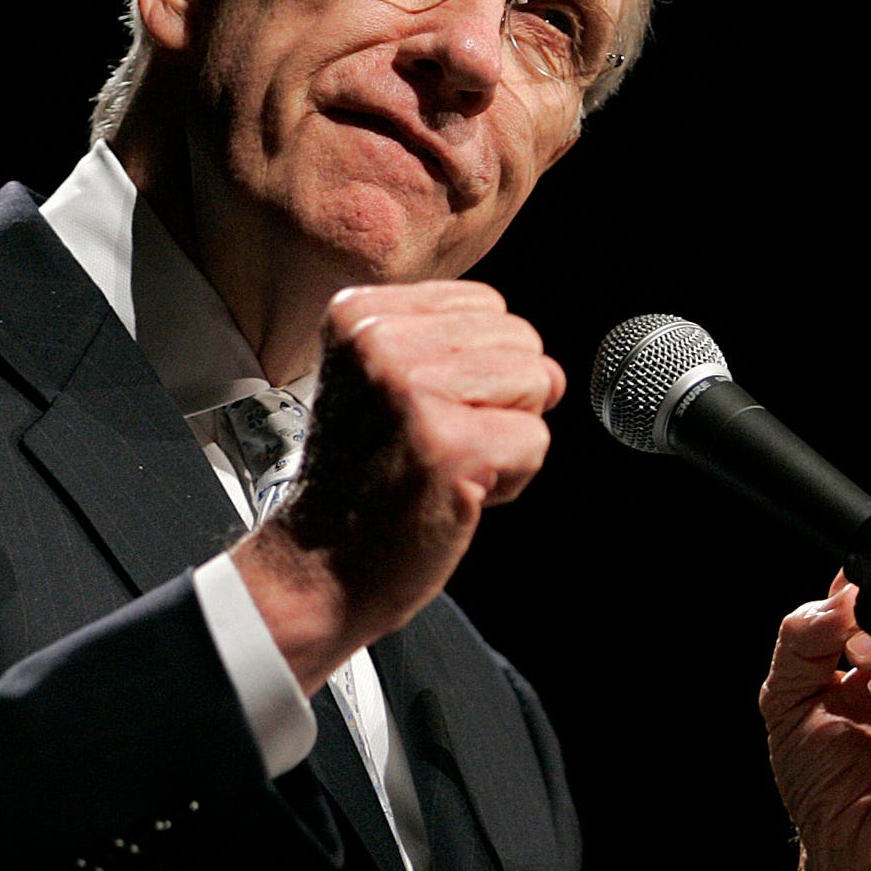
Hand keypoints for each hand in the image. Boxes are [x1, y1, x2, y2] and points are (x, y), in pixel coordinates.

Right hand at [235, 281, 564, 691]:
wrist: (317, 566)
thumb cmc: (360, 481)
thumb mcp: (384, 383)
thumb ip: (461, 353)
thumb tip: (553, 374)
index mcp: (359, 315)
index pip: (484, 304)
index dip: (475, 367)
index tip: (422, 411)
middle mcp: (379, 342)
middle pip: (518, 339)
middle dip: (499, 399)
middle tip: (435, 443)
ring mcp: (412, 392)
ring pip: (536, 382)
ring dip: (507, 436)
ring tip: (447, 464)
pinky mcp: (449, 445)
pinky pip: (536, 440)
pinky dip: (512, 478)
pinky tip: (456, 492)